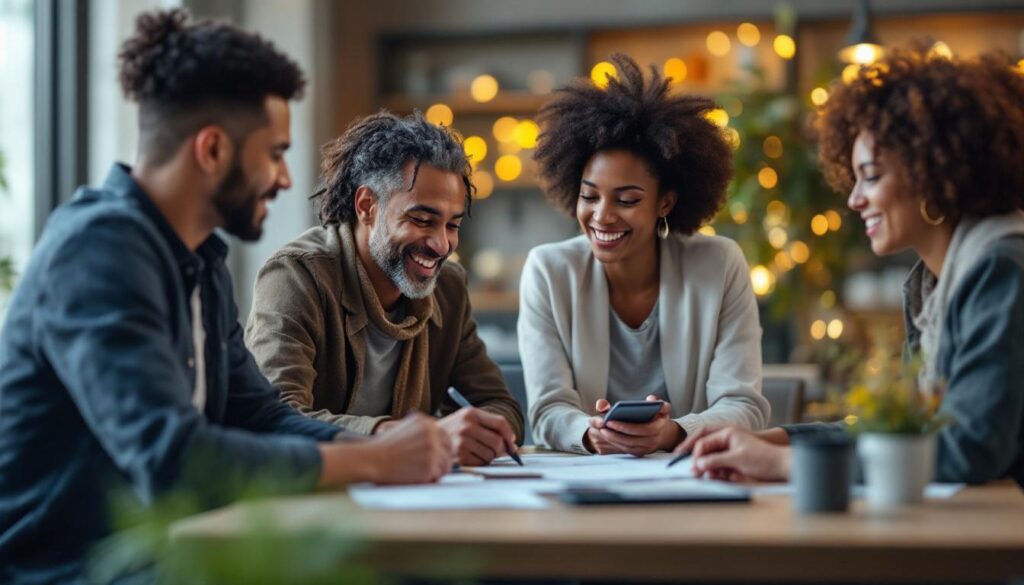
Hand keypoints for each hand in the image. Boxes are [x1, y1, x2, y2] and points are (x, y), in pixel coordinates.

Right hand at [318, 413, 452, 486]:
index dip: (441, 448)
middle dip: (442, 459)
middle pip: (449, 449)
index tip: (434, 455)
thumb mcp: (404, 429)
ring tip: (418, 472)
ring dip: (436, 471)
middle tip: (428, 467)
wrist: (371, 459)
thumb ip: (423, 432)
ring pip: (446, 464)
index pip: (446, 436)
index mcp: (426, 422)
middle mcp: (432, 434)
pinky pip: (438, 475)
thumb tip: (440, 442)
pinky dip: (430, 479)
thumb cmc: (384, 447)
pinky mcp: (430, 466)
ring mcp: (432, 450)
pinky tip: (416, 477)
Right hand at [438, 407, 517, 465]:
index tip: (512, 442)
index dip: (509, 434)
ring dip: (489, 457)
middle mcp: (466, 426)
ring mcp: (461, 441)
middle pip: (497, 441)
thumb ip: (489, 426)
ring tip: (478, 452)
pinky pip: (480, 462)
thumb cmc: (453, 430)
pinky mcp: (458, 456)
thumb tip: (511, 444)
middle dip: (501, 449)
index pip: (500, 423)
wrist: (429, 438)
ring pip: (490, 454)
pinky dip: (480, 462)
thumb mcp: (467, 419)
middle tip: (498, 451)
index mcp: (471, 413)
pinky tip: (470, 457)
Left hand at [584, 395, 682, 455]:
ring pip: (628, 446)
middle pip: (631, 440)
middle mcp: (653, 440)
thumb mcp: (660, 406)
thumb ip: (655, 401)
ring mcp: (646, 448)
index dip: (625, 427)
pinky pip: (627, 450)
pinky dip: (616, 444)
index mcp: (658, 427)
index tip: (610, 421)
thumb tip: (651, 399)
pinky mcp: (640, 452)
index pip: (641, 429)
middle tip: (602, 427)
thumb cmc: (659, 417)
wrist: (664, 433)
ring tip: (602, 431)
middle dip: (615, 434)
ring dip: (613, 440)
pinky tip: (608, 437)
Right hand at [688, 427, 790, 482]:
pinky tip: (720, 477)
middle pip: (706, 448)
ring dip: (709, 468)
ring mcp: (731, 451)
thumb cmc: (763, 459)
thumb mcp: (737, 459)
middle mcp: (727, 439)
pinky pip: (720, 466)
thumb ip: (716, 460)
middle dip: (699, 460)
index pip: (704, 440)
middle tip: (693, 472)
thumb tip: (698, 464)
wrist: (782, 467)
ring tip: (709, 477)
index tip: (693, 466)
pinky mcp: (734, 461)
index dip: (696, 453)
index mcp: (727, 433)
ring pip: (712, 458)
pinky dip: (718, 472)